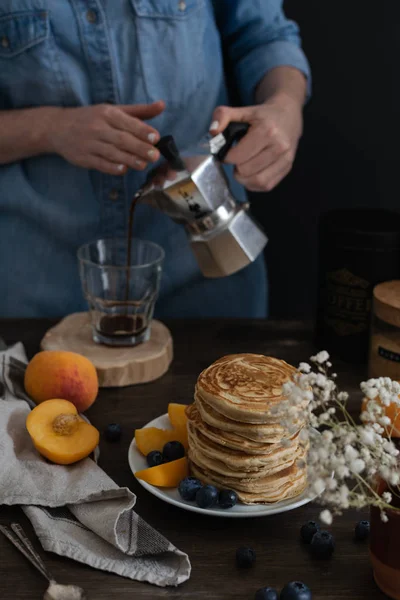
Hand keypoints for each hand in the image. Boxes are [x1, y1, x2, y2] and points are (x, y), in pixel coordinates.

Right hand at [48, 101, 164, 174]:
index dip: (142, 130)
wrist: (57, 127)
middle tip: (154, 156)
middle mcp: (98, 127)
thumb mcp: (113, 110)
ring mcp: (90, 143)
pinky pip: (100, 164)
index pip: (127, 122)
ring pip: (112, 152)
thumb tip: (162, 105)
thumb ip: (139, 111)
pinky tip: (123, 170)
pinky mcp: (83, 158)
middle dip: (139, 148)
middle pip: (122, 139)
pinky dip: (112, 167)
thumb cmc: (91, 118)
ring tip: (143, 165)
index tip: (156, 137)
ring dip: (129, 160)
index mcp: (107, 113)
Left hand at [210, 94, 302, 191]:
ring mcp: (285, 159)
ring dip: (244, 178)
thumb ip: (223, 116)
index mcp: (267, 131)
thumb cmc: (263, 115)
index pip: (238, 156)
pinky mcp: (287, 168)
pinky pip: (266, 185)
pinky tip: (252, 173)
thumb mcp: (242, 110)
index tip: (228, 152)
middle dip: (236, 167)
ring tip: (243, 167)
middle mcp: (279, 146)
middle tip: (237, 159)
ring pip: (256, 181)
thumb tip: (213, 132)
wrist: (288, 115)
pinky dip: (254, 183)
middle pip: (246, 170)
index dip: (227, 157)